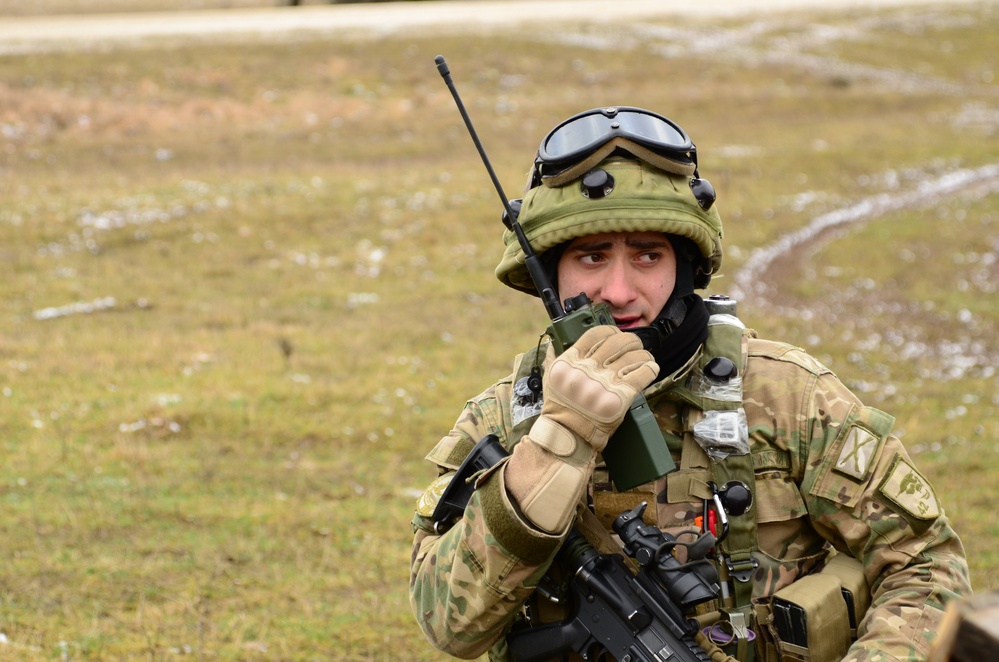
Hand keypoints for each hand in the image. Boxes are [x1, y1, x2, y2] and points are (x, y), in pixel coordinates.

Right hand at [505, 326, 657, 532]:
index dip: (610, 332)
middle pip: (617, 342)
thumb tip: (552, 341)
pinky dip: (650, 368)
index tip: (616, 336)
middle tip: (635, 346)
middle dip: (631, 341)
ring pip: (633, 356)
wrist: (567, 436)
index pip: (595, 334)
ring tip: (645, 358)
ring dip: (643, 354)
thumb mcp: (550, 380)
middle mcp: (587, 370)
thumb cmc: (559, 410)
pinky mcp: (619, 398)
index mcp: (570, 362)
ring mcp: (604, 383)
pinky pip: (641, 374)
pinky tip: (651, 368)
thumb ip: (552, 359)